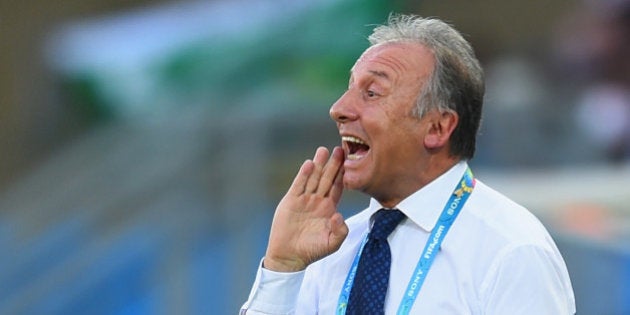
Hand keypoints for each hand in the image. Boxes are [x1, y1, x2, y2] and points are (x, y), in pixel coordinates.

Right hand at [263, 146, 347, 271]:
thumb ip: (340, 231)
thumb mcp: (332, 243)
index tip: (350, 161)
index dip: (343, 175)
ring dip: (318, 165)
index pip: (338, 187)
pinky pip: (299, 185)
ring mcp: (304, 200)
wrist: (289, 256)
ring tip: (323, 150)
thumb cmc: (312, 250)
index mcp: (329, 208)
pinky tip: (309, 164)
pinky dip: (303, 175)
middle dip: (333, 164)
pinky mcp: (291, 201)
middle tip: (340, 149)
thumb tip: (338, 215)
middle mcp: (317, 201)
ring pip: (313, 178)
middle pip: (327, 178)